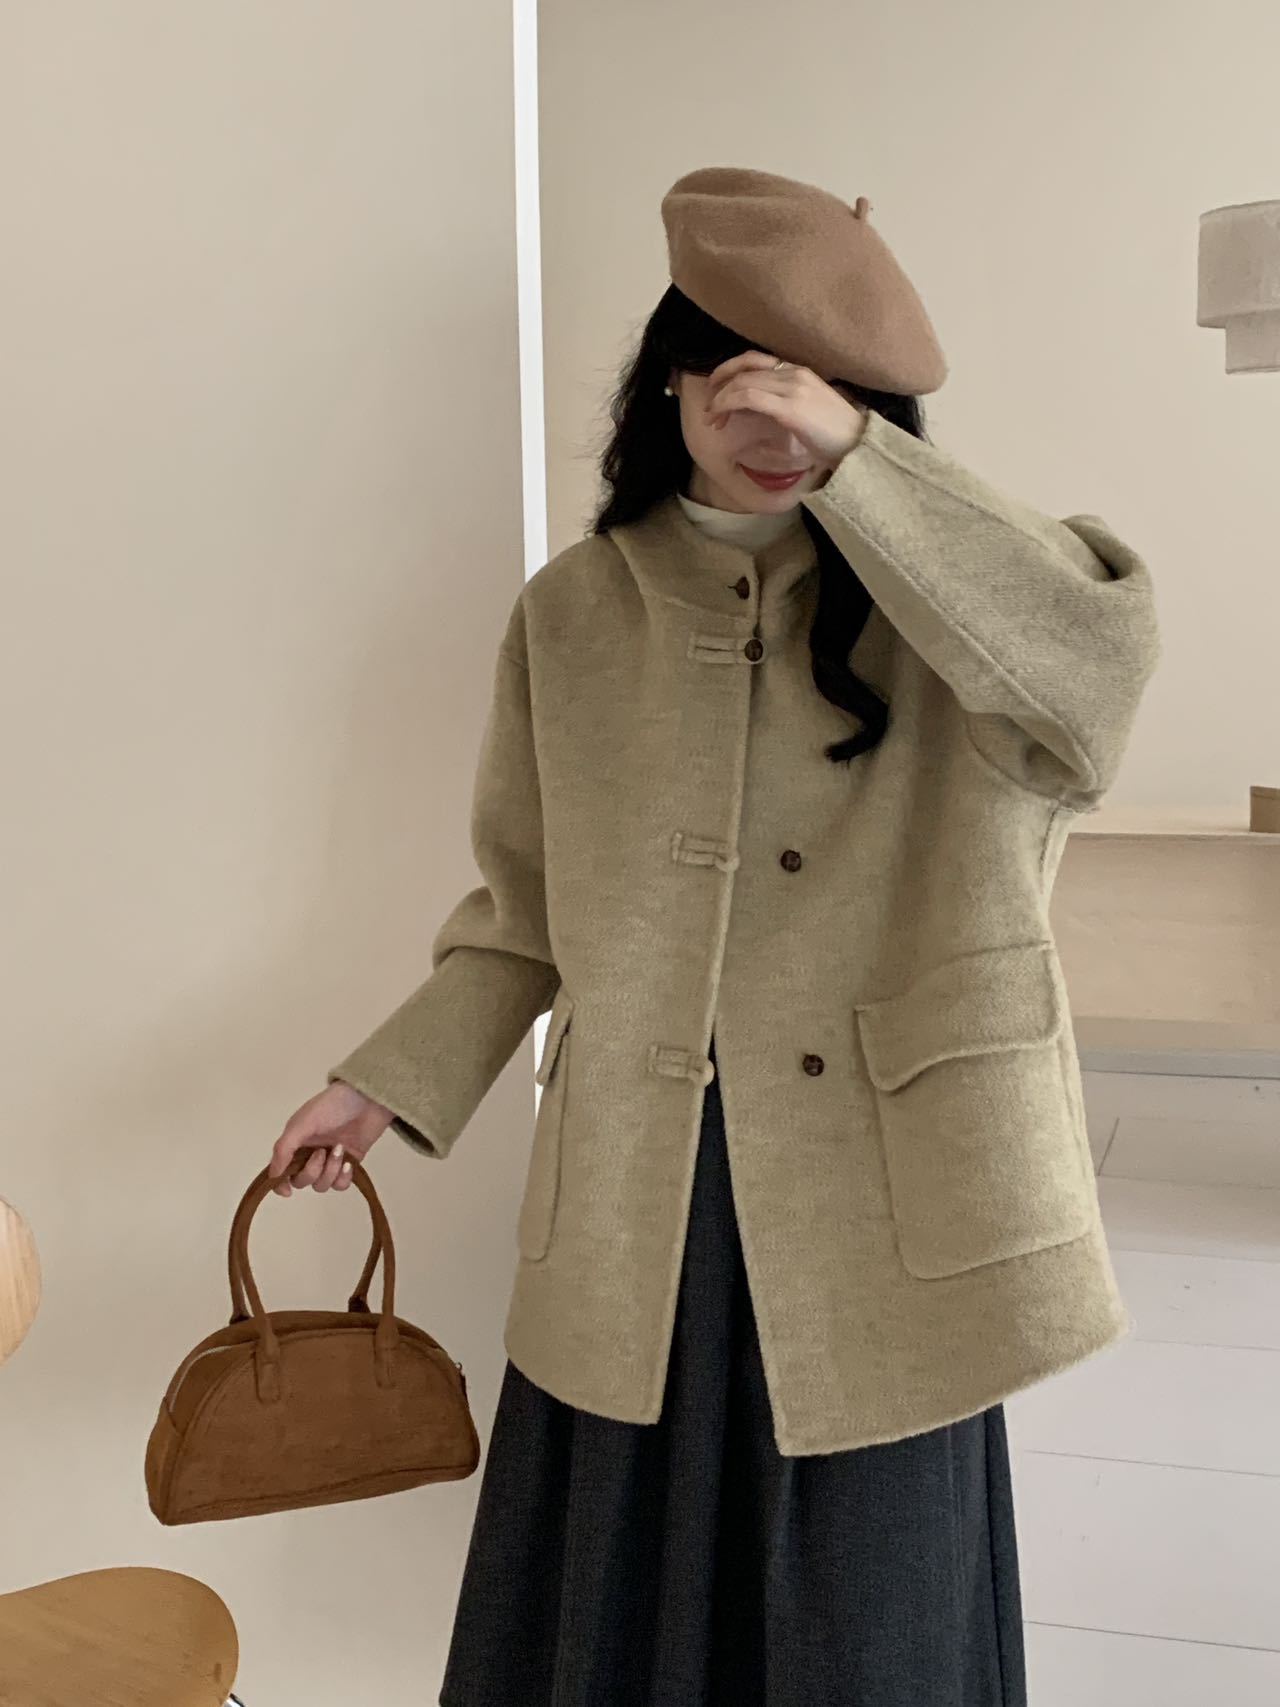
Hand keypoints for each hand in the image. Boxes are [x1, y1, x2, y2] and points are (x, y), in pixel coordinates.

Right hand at [268, 1080, 394, 1197]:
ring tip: (340, 1150)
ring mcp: (330, 1160)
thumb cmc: (332, 1107)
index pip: (281, 1170)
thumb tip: (272, 1175)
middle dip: (312, 1171)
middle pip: (302, 1181)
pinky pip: (340, 1185)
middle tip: (323, 1152)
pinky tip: (349, 1164)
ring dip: (330, 1172)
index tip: (288, 1191)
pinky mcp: (349, 1163)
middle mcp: (310, 1154)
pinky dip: (343, 1178)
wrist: (368, 1099)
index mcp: (296, 1142)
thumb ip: (284, 1149)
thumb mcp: (303, 1123)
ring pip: (322, 1185)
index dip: (281, 1183)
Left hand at [704, 351, 868, 465]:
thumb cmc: (836, 435)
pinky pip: (749, 397)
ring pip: (742, 382)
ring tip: (712, 419)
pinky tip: (721, 418)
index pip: (755, 360)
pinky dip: (728, 405)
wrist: (860, 445)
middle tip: (707, 406)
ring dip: (720, 400)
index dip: (730, 371)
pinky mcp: (790, 406)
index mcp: (798, 371)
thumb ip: (783, 404)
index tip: (716, 391)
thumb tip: (756, 409)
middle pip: (744, 367)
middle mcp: (794, 372)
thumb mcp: (806, 412)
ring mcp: (792, 387)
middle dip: (719, 384)